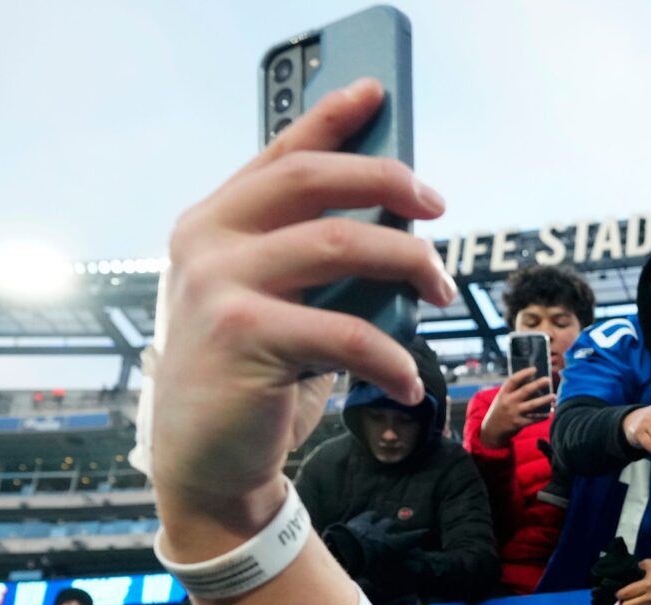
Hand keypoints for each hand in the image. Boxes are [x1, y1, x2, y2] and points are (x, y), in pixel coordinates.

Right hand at [148, 77, 456, 558]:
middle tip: (437, 206)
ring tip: (442, 294)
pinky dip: (393, 358)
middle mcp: (207, 241)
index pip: (280, 153)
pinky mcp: (243, 336)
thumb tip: (397, 222)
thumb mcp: (277, 305)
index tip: (377, 92)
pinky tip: (409, 382)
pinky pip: (348, 332)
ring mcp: (219, 285)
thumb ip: (309, 259)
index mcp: (212, 222)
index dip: (329, 118)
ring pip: (342, 245)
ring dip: (410, 265)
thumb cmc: (253, 379)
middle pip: (313, 180)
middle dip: (387, 180)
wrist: (208, 464)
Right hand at [478, 366, 553, 447]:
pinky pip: (533, 419)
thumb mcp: (502, 399)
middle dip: (537, 384)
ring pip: (532, 405)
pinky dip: (542, 416)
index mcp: (503, 393)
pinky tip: (549, 413)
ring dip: (544, 400)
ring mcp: (513, 413)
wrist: (491, 430)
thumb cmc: (500, 411)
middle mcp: (508, 402)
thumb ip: (514, 392)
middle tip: (548, 379)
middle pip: (525, 391)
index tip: (534, 369)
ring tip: (554, 396)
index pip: (513, 380)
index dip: (524, 373)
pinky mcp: (518, 424)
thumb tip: (534, 383)